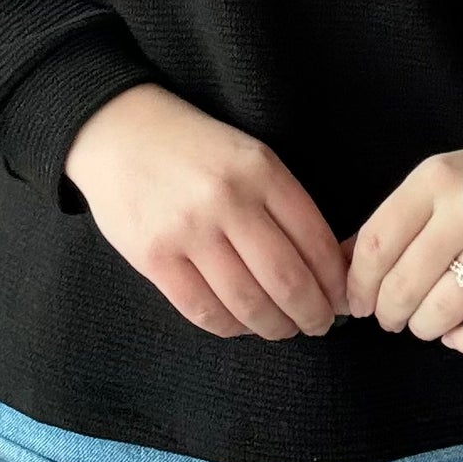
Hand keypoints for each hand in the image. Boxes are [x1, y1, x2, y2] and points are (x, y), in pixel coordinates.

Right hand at [63, 83, 351, 339]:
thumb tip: (329, 267)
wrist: (119, 131)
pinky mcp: (154, 258)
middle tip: (319, 325)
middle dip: (312, 313)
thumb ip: (285, 204)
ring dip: (275, 327)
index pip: (315, 240)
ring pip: (247, 302)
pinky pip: (203, 311)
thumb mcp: (250, 156)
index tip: (343, 299)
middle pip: (286, 279)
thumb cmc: (194, 148)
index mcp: (261, 170)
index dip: (335, 281)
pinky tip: (242, 324)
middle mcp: (227, 200)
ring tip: (284, 329)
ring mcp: (188, 231)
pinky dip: (231, 327)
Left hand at [336, 138, 462, 356]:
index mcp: (435, 179)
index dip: (359, 284)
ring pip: (444, 309)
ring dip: (424, 328)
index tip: (358, 303)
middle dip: (388, 313)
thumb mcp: (431, 188)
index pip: (377, 243)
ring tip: (424, 324)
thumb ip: (388, 226)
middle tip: (391, 318)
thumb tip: (339, 274)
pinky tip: (458, 334)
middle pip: (406, 282)